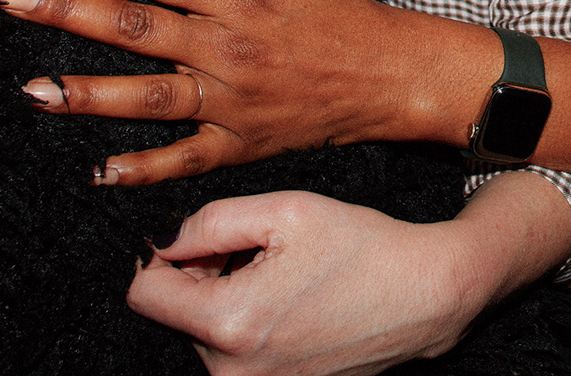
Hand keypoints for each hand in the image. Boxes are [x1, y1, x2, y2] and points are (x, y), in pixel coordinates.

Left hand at [0, 0, 494, 183]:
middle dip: (66, 11)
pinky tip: (97, 171)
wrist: (389, 75)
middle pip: (134, 28)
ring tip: (31, 89)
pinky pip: (184, 160)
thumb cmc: (339, 11)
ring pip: (147, 97)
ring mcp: (230, 101)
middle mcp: (226, 49)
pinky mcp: (239, 144)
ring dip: (86, 93)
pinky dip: (142, 169)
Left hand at [130, 174, 570, 375]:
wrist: (426, 295)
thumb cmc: (361, 247)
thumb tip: (161, 245)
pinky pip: (238, 353)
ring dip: (231, 299)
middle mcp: (232, 372)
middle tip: (265, 254)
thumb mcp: (283, 210)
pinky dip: (253, 324)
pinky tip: (295, 302)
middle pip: (178, 313)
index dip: (171, 254)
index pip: (144, 293)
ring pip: (207, 332)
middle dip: (206, 277)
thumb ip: (208, 222)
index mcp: (227, 324)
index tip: (211, 240)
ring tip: (287, 279)